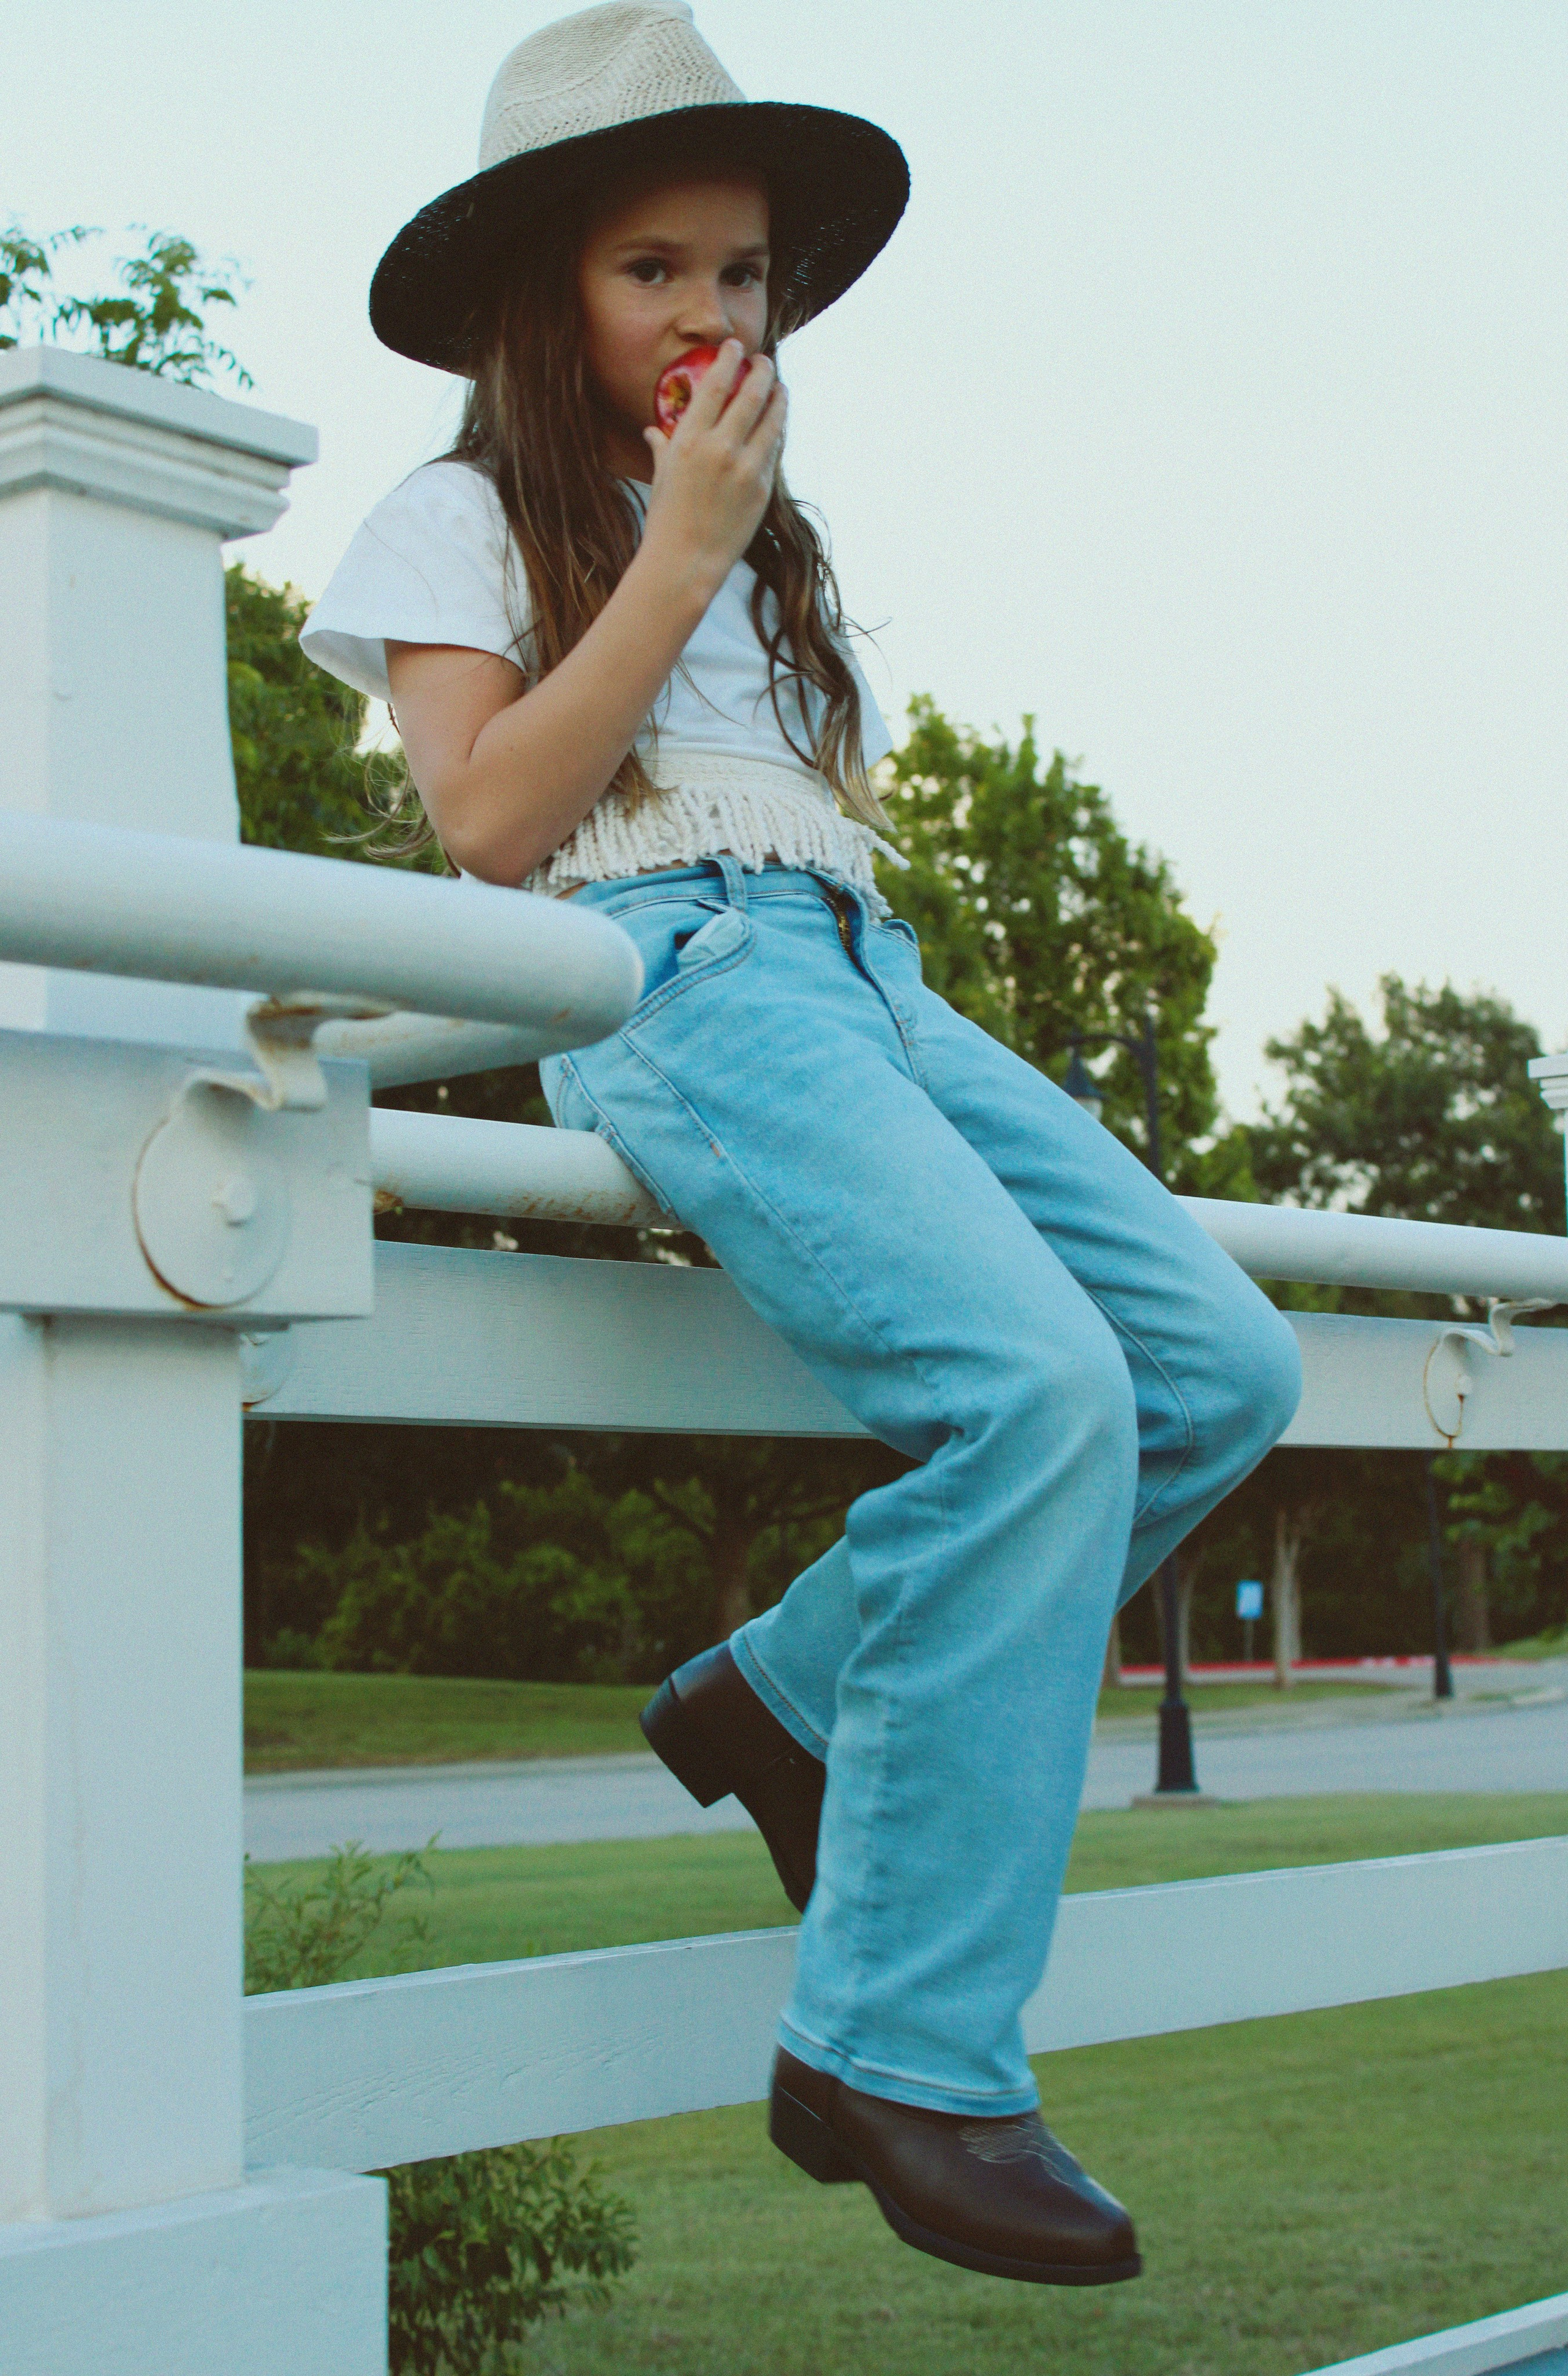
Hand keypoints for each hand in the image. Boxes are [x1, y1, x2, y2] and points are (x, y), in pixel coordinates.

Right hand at [640, 339, 785, 598]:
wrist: (685, 561)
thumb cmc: (666, 518)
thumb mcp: (661, 475)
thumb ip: (662, 446)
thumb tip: (652, 430)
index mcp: (690, 439)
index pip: (714, 385)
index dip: (728, 360)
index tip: (735, 346)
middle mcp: (720, 448)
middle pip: (750, 395)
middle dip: (761, 371)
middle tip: (765, 361)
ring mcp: (745, 468)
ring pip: (772, 420)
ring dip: (779, 398)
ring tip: (780, 388)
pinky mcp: (762, 488)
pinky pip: (775, 450)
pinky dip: (778, 431)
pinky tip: (778, 423)